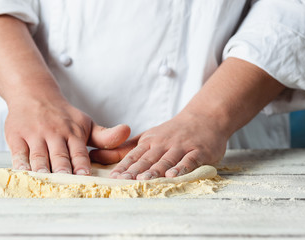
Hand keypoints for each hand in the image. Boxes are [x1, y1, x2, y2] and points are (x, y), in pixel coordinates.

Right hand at [6, 95, 129, 174]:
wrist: (34, 94)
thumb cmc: (63, 116)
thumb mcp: (85, 123)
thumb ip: (105, 135)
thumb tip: (128, 131)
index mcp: (73, 132)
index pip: (79, 152)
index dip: (81, 164)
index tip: (84, 176)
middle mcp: (55, 133)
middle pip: (59, 156)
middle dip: (63, 170)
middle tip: (65, 184)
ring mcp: (35, 134)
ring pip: (39, 156)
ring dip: (42, 169)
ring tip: (45, 182)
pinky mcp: (17, 136)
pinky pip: (19, 152)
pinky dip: (21, 164)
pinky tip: (24, 174)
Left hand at [89, 111, 227, 179]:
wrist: (204, 117)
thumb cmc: (173, 132)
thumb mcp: (149, 136)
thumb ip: (128, 148)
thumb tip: (100, 155)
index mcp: (150, 141)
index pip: (134, 155)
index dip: (123, 167)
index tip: (113, 177)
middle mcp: (163, 143)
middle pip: (147, 159)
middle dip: (135, 170)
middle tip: (124, 181)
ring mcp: (181, 146)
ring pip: (166, 160)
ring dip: (155, 170)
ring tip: (144, 180)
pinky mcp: (198, 151)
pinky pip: (189, 160)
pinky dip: (181, 168)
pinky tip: (173, 177)